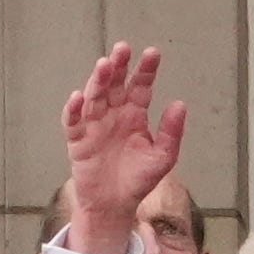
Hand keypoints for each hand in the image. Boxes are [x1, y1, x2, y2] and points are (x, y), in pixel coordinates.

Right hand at [56, 43, 187, 253]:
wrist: (115, 204)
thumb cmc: (138, 179)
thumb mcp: (162, 157)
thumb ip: (171, 132)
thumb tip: (180, 104)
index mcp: (135, 114)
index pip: (140, 85)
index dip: (145, 69)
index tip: (152, 53)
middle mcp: (114, 113)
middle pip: (115, 84)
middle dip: (119, 66)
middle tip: (123, 49)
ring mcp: (94, 124)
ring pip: (94, 96)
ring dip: (98, 80)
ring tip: (105, 65)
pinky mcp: (78, 139)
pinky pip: (73, 121)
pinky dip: (73, 109)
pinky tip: (79, 97)